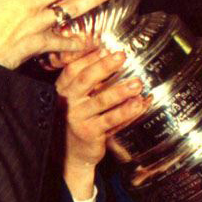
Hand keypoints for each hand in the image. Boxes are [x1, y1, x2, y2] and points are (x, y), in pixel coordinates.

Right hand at [56, 49, 148, 199]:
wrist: (73, 153)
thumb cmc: (79, 120)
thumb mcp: (79, 98)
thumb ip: (89, 79)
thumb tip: (107, 52)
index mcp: (63, 90)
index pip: (73, 69)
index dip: (89, 57)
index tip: (105, 48)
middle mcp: (67, 102)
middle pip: (85, 79)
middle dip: (104, 66)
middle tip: (122, 56)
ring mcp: (77, 118)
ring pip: (101, 100)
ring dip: (121, 90)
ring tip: (137, 83)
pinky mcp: (89, 132)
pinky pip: (111, 120)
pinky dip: (126, 111)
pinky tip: (138, 104)